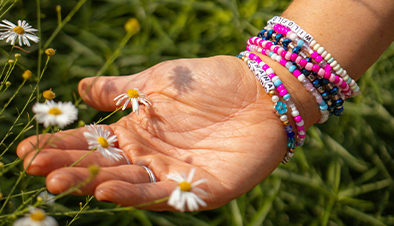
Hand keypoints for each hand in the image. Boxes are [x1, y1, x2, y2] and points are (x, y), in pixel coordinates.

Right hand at [17, 55, 286, 210]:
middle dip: (71, 169)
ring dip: (94, 184)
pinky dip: (135, 193)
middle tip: (38, 170)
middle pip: (105, 167)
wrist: (262, 90)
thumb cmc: (211, 81)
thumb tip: (80, 89)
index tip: (28, 149)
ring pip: (128, 184)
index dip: (62, 146)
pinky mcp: (200, 189)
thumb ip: (123, 90)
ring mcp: (174, 174)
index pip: (93, 142)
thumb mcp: (161, 79)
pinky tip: (108, 188)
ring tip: (62, 182)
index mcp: (139, 130)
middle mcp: (151, 156)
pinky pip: (163, 195)